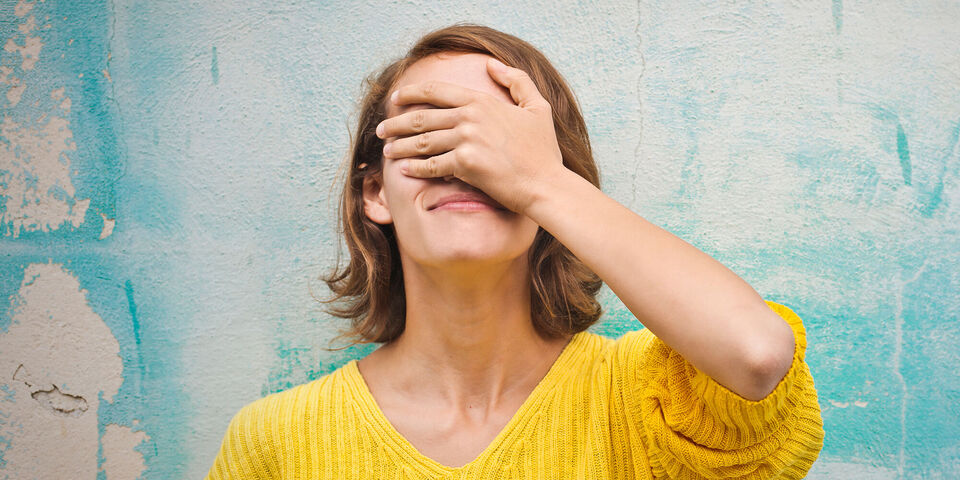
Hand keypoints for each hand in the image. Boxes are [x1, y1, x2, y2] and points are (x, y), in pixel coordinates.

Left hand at [375, 58, 565, 213]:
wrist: (546, 184)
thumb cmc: (543, 150)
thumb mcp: (537, 107)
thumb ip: (516, 80)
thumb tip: (492, 64)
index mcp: (481, 101)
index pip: (436, 91)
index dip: (411, 94)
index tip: (395, 100)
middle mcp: (470, 117)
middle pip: (422, 117)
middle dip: (396, 123)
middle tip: (381, 130)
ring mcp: (466, 140)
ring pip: (423, 141)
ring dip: (401, 146)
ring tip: (387, 151)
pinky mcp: (465, 165)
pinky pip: (432, 165)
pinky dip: (415, 168)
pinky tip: (404, 169)